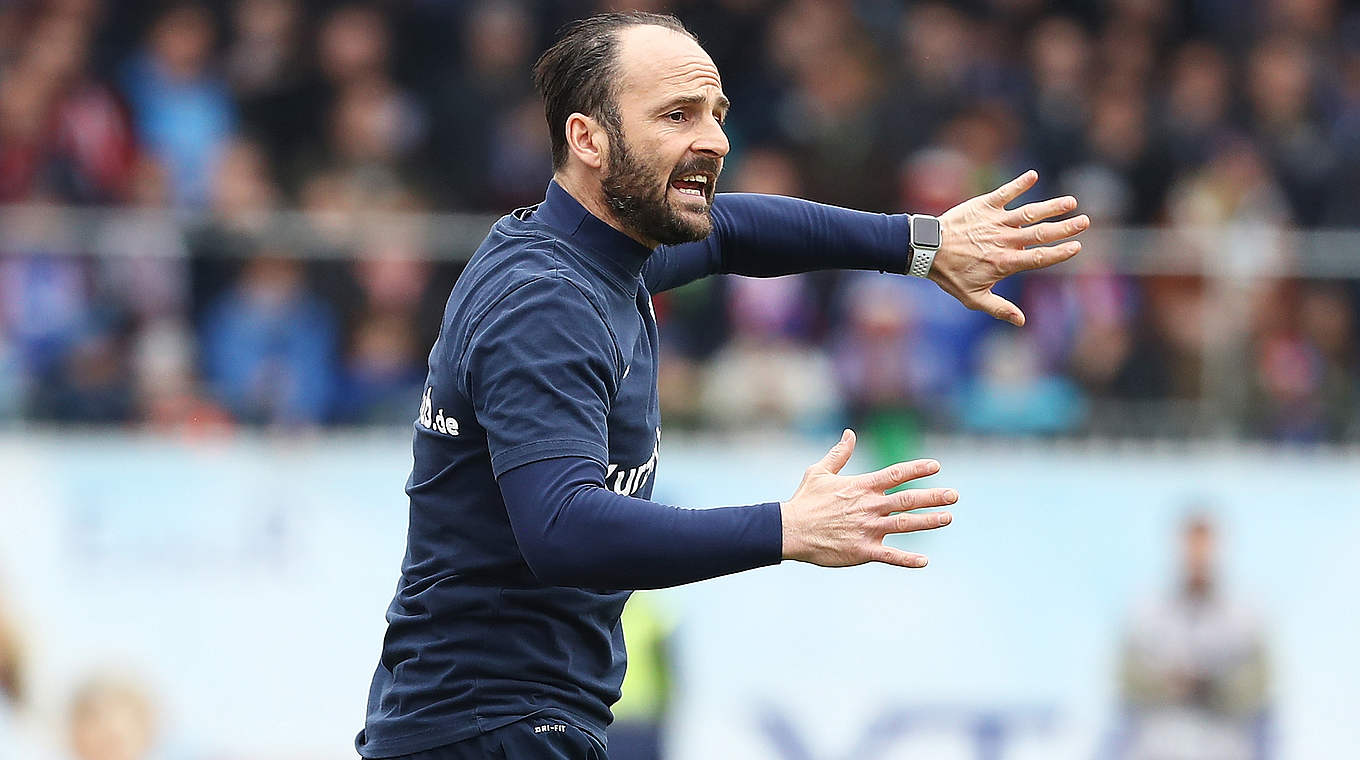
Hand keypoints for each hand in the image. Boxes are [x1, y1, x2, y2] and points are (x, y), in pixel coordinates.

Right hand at [781, 429, 956, 567]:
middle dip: (934, 497)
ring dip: (929, 521)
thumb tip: (850, 433)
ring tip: (948, 518)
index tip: (936, 466)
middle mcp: (869, 506)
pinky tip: (924, 561)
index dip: (917, 469)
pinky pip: (890, 555)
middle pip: (908, 499)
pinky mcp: (863, 550)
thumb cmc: (805, 500)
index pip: (896, 474)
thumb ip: (839, 454)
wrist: (790, 530)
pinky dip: (908, 559)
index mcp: (861, 486)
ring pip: (906, 525)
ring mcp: (868, 529)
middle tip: (954, 495)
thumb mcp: (819, 472)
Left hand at [931, 169, 1088, 325]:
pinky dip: (1019, 184)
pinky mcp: (984, 206)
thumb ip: (999, 308)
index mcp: (1005, 262)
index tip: (1077, 246)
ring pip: (1029, 213)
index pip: (1039, 257)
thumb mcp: (973, 298)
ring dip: (1051, 206)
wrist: (926, 249)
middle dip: (1065, 227)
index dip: (1060, 252)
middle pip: (1041, 233)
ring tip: (1070, 201)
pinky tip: (1033, 175)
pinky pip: (1005, 193)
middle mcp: (1004, 240)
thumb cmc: (950, 275)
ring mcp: (995, 222)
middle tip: (1085, 221)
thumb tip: (1022, 322)